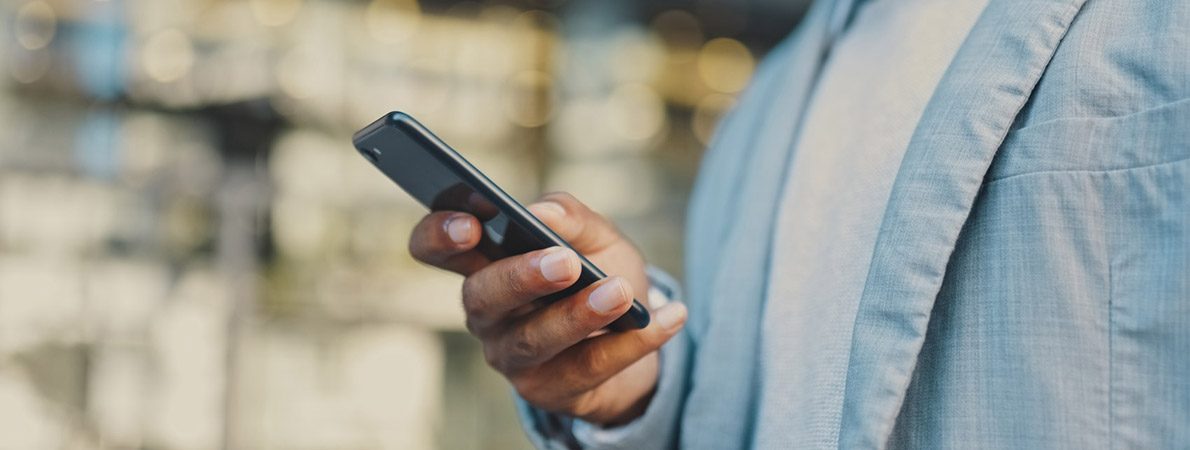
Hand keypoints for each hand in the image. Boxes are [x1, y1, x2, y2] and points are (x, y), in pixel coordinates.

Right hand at [408, 192, 686, 425]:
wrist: (633, 335)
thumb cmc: (599, 274)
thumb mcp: (595, 237)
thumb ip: (571, 217)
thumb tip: (544, 211)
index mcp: (484, 262)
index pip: (434, 247)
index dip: (439, 235)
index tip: (470, 224)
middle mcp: (486, 311)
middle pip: (482, 296)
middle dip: (520, 278)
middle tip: (563, 261)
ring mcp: (510, 355)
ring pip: (533, 339)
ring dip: (578, 315)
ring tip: (621, 292)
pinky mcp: (546, 391)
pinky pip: (586, 368)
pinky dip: (633, 342)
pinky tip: (670, 317)